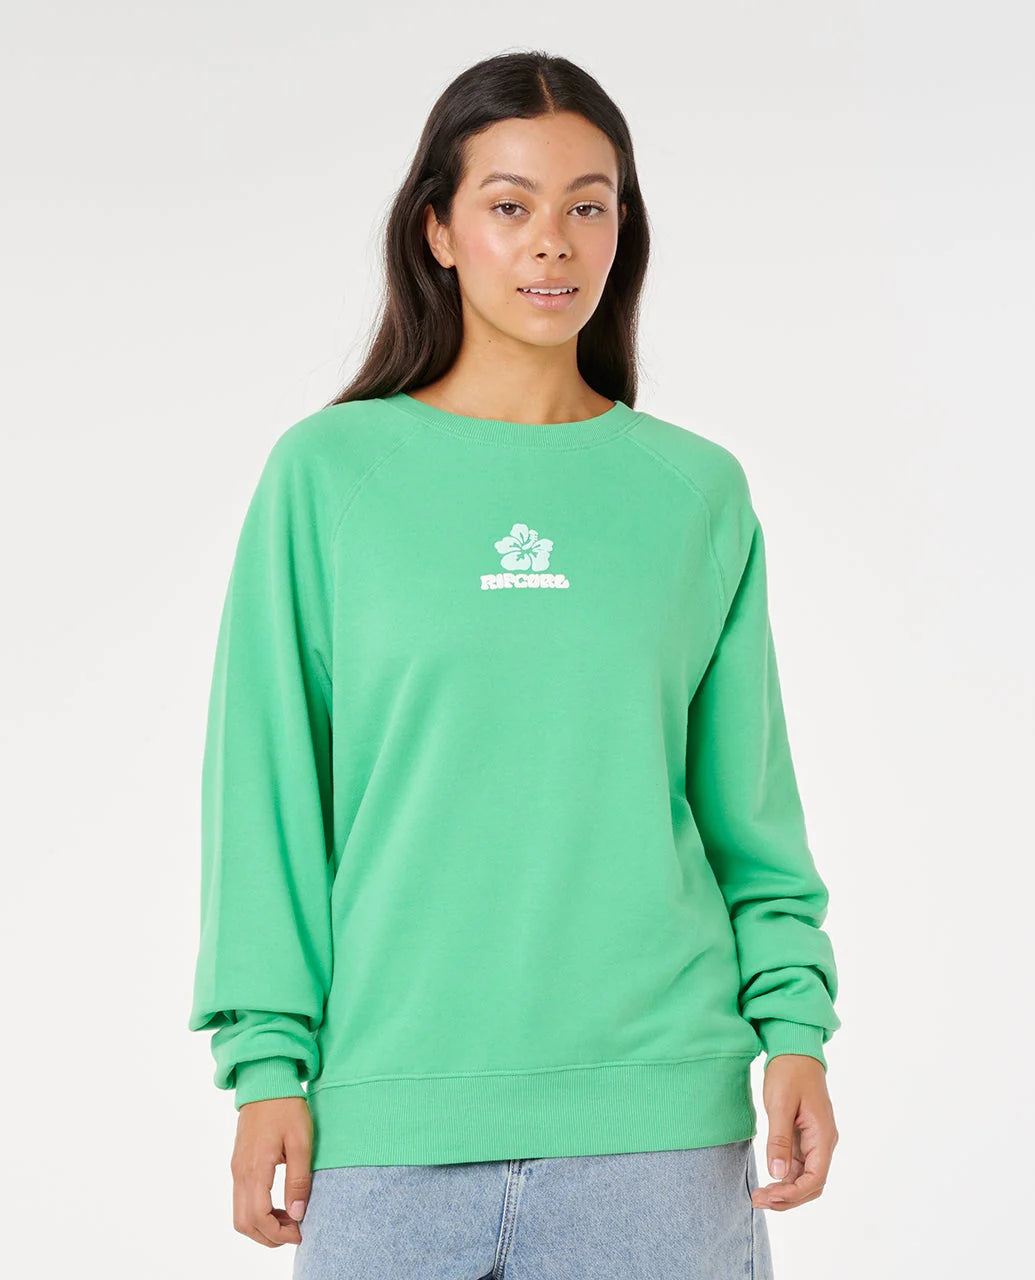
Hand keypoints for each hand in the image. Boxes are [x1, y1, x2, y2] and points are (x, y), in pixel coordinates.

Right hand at [230, 1096, 313, 1245]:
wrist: (266, 1080)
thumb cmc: (286, 1107)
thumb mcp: (301, 1141)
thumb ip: (298, 1179)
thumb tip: (297, 1214)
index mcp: (256, 1167)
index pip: (258, 1217)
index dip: (278, 1233)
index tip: (300, 1231)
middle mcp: (241, 1172)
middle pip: (244, 1223)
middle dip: (268, 1236)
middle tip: (295, 1231)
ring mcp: (237, 1168)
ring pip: (240, 1214)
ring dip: (262, 1226)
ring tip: (289, 1220)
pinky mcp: (238, 1164)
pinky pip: (241, 1199)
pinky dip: (257, 1213)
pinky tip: (278, 1206)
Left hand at [752, 1054, 837, 1211]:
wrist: (795, 1050)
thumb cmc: (789, 1072)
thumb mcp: (780, 1104)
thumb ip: (779, 1139)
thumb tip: (777, 1174)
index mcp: (823, 1136)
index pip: (815, 1179)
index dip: (793, 1194)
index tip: (769, 1196)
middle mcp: (823, 1143)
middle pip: (812, 1185)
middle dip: (788, 1198)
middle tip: (758, 1201)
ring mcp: (814, 1142)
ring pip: (805, 1178)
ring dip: (785, 1191)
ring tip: (759, 1196)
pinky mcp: (804, 1138)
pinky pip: (798, 1166)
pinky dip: (784, 1178)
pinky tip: (767, 1182)